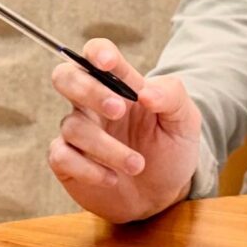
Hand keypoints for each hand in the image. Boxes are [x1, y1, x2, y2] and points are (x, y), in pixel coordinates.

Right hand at [46, 40, 201, 224]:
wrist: (163, 193)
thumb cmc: (170, 150)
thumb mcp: (185, 121)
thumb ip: (171, 96)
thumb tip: (145, 93)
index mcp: (119, 84)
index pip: (96, 54)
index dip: (97, 52)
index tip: (108, 62)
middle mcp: (92, 103)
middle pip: (65, 77)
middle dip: (88, 90)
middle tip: (119, 111)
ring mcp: (78, 132)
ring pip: (73, 126)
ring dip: (107, 147)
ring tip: (137, 165)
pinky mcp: (67, 161)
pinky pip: (62, 156)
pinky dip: (88, 169)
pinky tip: (112, 178)